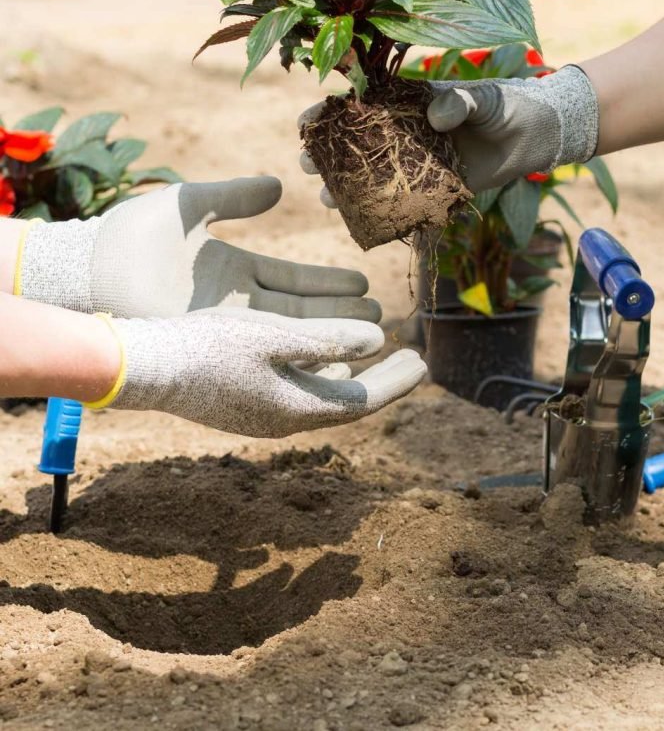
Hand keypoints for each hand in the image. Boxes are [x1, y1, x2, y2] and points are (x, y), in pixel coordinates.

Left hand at [17, 176, 379, 321]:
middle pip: (301, 310)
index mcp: (233, 269)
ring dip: (330, 334)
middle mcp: (236, 302)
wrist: (91, 269)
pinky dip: (299, 352)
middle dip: (341, 313)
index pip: (293, 278)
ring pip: (289, 333)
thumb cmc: (132, 235)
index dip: (329, 281)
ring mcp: (226, 326)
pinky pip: (266, 350)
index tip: (364, 281)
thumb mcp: (192, 204)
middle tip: (382, 315)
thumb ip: (235, 194)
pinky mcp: (214, 343)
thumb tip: (280, 185)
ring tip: (371, 335)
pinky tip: (332, 356)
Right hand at [97, 308, 426, 436]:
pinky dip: (323, 371)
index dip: (396, 382)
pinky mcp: (245, 400)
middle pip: (347, 401)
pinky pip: (299, 390)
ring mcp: (263, 412)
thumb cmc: (208, 348)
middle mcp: (285, 418)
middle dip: (383, 380)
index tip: (424, 361)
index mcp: (297, 409)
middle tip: (413, 358)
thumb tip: (378, 341)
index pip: (362, 401)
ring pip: (323, 395)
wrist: (148, 368)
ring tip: (376, 354)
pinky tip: (325, 354)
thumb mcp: (273, 336)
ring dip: (353, 373)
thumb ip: (327, 339)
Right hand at [298, 66, 598, 197]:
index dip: (329, 115)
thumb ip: (460, 101)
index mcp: (406, 105)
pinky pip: (405, 206)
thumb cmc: (506, 105)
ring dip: (348, 190)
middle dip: (327, 157)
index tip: (308, 123)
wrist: (535, 137)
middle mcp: (404, 136)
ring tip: (330, 199)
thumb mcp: (484, 98)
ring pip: (373, 180)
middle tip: (311, 166)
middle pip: (355, 147)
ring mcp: (416, 166)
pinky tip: (367, 224)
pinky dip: (387, 215)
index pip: (358, 107)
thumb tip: (437, 116)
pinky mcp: (434, 192)